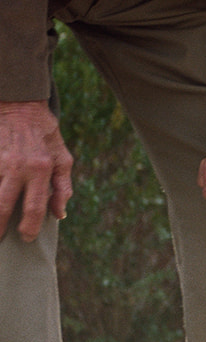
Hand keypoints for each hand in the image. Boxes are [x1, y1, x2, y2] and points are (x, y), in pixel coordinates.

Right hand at [0, 101, 73, 239]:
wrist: (19, 103)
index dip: (30, 227)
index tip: (26, 238)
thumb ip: (63, 186)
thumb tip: (60, 214)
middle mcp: (18, 166)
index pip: (35, 207)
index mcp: (41, 168)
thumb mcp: (63, 157)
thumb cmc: (44, 133)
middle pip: (3, 207)